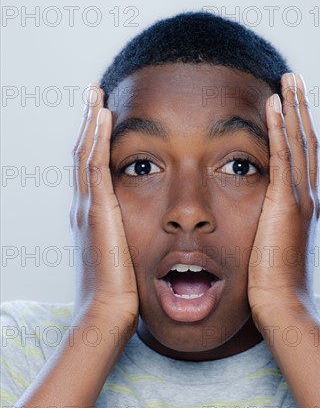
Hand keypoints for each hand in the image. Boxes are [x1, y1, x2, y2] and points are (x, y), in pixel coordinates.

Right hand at [69, 84, 138, 340]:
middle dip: (89, 122)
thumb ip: (128, 235)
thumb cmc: (120, 290)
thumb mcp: (124, 254)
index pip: (91, 168)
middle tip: (94, 94)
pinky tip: (105, 116)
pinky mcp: (97, 211)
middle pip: (84, 152)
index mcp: (93, 215)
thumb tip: (146, 229)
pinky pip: (96, 165)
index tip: (103, 117)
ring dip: (92, 121)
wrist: (107, 312)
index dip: (95, 140)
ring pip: (87, 152)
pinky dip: (99, 138)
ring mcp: (88, 206)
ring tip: (96, 94)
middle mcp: (85, 205)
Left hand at [248, 73, 319, 331]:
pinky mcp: (286, 204)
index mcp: (301, 205)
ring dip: (293, 108)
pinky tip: (273, 105)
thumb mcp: (271, 246)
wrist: (282, 305)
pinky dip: (279, 129)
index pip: (301, 157)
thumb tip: (257, 219)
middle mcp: (306, 196)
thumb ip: (268, 225)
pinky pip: (283, 157)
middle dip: (300, 108)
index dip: (296, 128)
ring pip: (299, 141)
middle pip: (305, 140)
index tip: (289, 104)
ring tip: (287, 80)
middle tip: (294, 80)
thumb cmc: (272, 283)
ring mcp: (300, 198)